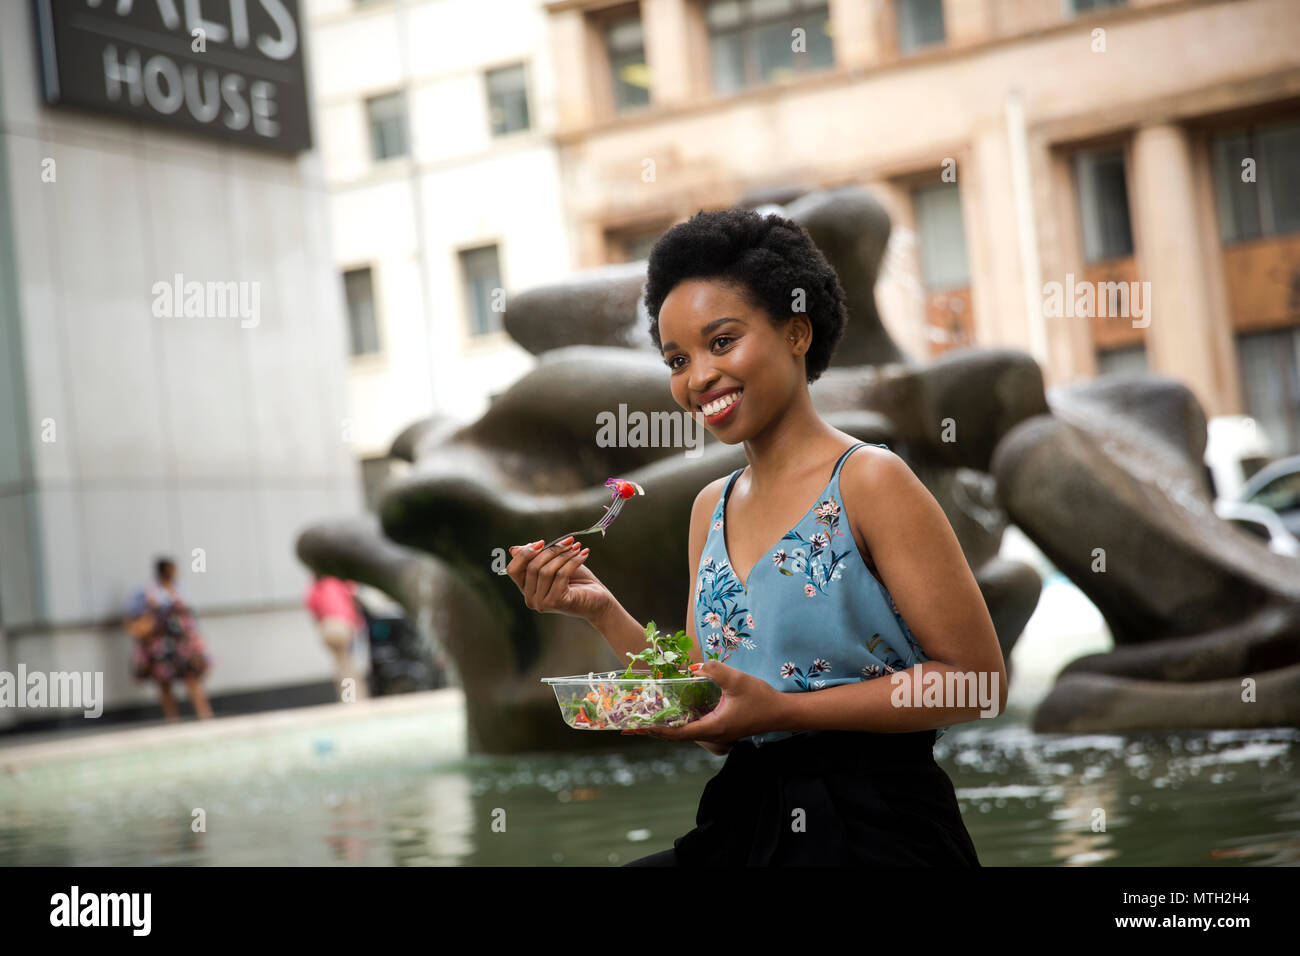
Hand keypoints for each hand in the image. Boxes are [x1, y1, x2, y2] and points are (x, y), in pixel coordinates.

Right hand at [505, 537, 612, 623]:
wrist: (599, 601)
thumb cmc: (578, 581)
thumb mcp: (555, 565)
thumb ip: (536, 557)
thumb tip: (513, 549)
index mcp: (527, 590)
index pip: (513, 570)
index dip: (525, 554)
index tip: (542, 542)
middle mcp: (531, 600)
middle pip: (532, 567)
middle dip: (551, 550)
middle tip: (569, 541)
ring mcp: (542, 603)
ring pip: (546, 570)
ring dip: (564, 555)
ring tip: (578, 548)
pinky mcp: (556, 602)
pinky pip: (561, 575)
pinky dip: (573, 561)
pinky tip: (584, 554)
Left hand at [623, 660, 783, 745]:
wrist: (783, 713)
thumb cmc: (762, 698)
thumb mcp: (738, 680)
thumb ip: (715, 670)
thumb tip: (697, 666)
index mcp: (713, 727)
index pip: (677, 732)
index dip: (655, 730)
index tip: (636, 728)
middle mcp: (713, 734)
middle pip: (677, 735)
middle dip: (654, 730)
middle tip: (632, 726)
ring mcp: (717, 732)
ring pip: (685, 732)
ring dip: (666, 727)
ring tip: (646, 719)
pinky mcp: (721, 727)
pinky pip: (695, 727)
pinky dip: (680, 722)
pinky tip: (674, 712)